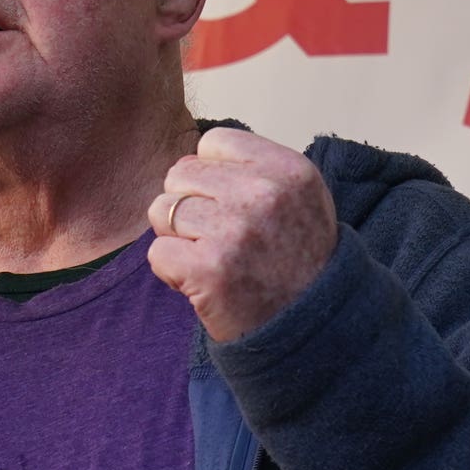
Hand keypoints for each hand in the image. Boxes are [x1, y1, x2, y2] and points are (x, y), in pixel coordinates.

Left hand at [148, 127, 338, 342]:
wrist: (312, 326)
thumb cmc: (297, 260)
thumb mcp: (299, 197)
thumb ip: (252, 168)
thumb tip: (189, 159)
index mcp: (288, 169)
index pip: (212, 143)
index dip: (214, 175)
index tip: (235, 205)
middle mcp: (264, 194)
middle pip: (180, 174)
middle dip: (191, 205)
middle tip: (224, 239)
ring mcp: (235, 231)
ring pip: (162, 211)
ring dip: (179, 239)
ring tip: (214, 259)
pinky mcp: (209, 269)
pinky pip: (158, 252)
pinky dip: (173, 272)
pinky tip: (204, 282)